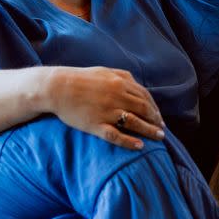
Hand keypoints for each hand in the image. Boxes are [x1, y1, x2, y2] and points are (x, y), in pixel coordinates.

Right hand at [50, 66, 165, 147]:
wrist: (56, 88)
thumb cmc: (80, 79)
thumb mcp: (104, 71)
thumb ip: (123, 76)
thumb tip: (137, 84)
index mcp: (120, 82)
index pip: (145, 96)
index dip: (155, 108)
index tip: (159, 117)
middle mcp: (117, 96)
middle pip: (144, 110)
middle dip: (156, 120)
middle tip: (162, 130)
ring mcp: (107, 111)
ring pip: (135, 123)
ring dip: (150, 131)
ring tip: (158, 138)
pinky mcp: (96, 125)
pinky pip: (116, 135)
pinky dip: (129, 142)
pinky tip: (139, 146)